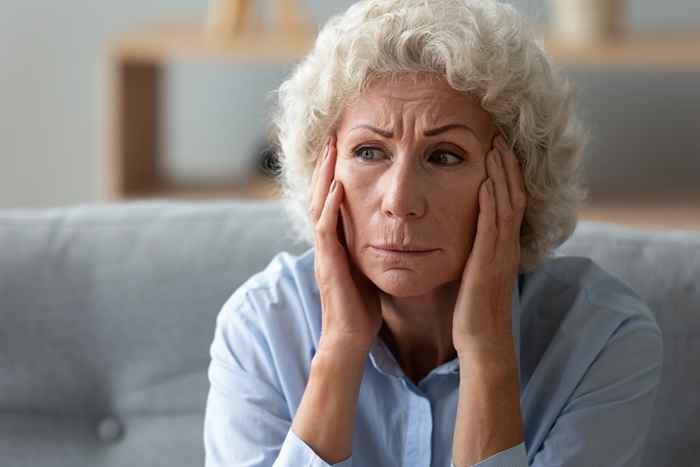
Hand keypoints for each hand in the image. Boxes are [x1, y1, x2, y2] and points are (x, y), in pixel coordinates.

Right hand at [310, 135, 383, 355]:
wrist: (350, 339)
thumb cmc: (362, 309)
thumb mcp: (368, 270)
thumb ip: (371, 249)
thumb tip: (389, 232)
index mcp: (337, 243)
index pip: (332, 201)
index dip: (336, 174)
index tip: (346, 149)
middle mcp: (327, 244)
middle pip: (320, 195)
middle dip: (327, 166)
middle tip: (334, 138)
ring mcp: (324, 253)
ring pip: (318, 206)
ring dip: (324, 177)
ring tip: (332, 151)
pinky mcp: (328, 265)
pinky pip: (325, 230)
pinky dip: (329, 207)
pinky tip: (337, 187)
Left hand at [452, 134, 526, 359]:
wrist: (482, 339)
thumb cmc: (475, 308)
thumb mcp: (478, 272)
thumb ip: (478, 251)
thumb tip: (468, 235)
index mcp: (504, 246)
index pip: (510, 201)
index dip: (506, 175)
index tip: (497, 150)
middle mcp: (507, 246)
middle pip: (514, 196)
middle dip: (506, 166)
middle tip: (498, 138)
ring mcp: (501, 254)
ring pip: (506, 206)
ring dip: (501, 175)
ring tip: (494, 148)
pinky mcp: (488, 263)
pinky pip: (492, 227)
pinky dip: (491, 202)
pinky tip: (485, 182)